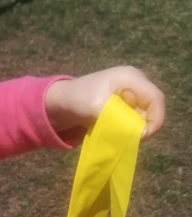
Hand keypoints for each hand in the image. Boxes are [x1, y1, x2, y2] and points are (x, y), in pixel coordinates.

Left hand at [45, 66, 164, 140]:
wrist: (59, 103)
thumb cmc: (76, 99)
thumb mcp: (96, 108)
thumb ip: (118, 119)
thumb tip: (135, 133)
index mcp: (131, 78)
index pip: (156, 99)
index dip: (156, 119)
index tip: (143, 137)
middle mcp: (135, 85)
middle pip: (152, 109)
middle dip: (143, 126)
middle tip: (127, 138)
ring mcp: (130, 95)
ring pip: (143, 117)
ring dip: (133, 129)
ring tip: (116, 133)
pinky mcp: (123, 106)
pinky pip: (133, 120)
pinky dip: (126, 129)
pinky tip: (114, 132)